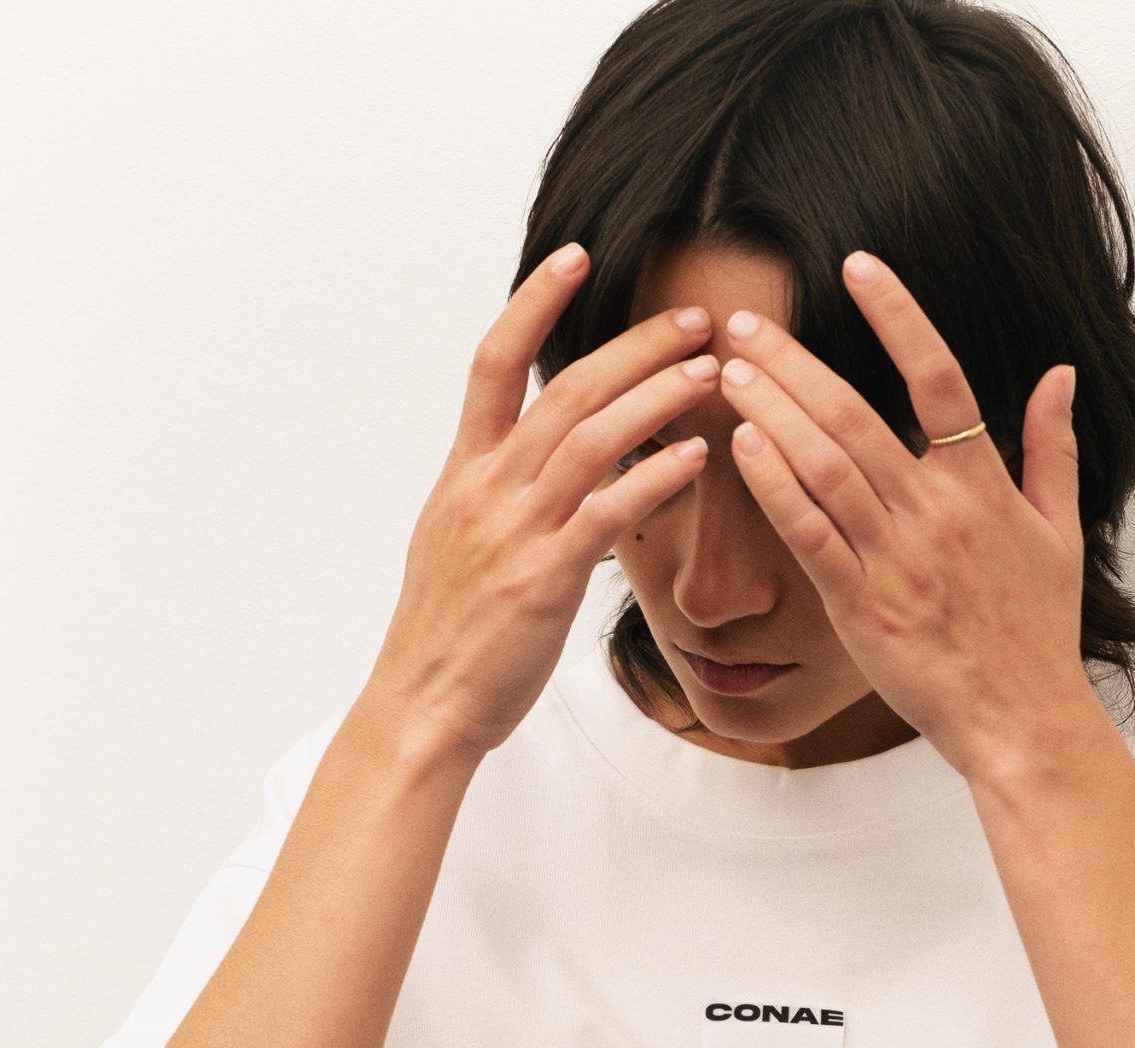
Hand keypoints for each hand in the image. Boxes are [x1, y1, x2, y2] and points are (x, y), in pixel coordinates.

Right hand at [362, 245, 719, 764]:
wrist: (423, 705)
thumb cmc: (448, 636)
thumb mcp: (456, 543)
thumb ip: (494, 493)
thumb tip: (526, 460)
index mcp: (462, 471)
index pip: (494, 360)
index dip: (534, 301)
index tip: (577, 255)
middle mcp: (485, 487)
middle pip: (564, 388)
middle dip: (635, 345)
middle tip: (695, 319)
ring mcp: (513, 530)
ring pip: (590, 437)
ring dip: (657, 397)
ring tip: (711, 374)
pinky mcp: (542, 579)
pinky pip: (607, 512)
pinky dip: (655, 477)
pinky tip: (698, 458)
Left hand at [715, 252, 1107, 781]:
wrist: (1022, 721)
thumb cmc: (1038, 634)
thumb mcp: (1061, 534)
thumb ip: (1054, 449)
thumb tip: (1059, 376)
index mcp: (982, 486)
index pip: (939, 376)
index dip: (897, 315)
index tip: (856, 265)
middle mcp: (936, 513)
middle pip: (855, 413)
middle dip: (794, 360)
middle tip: (743, 320)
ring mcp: (896, 559)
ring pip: (824, 466)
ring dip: (771, 412)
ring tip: (727, 371)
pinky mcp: (862, 607)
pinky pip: (810, 535)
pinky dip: (773, 487)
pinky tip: (740, 446)